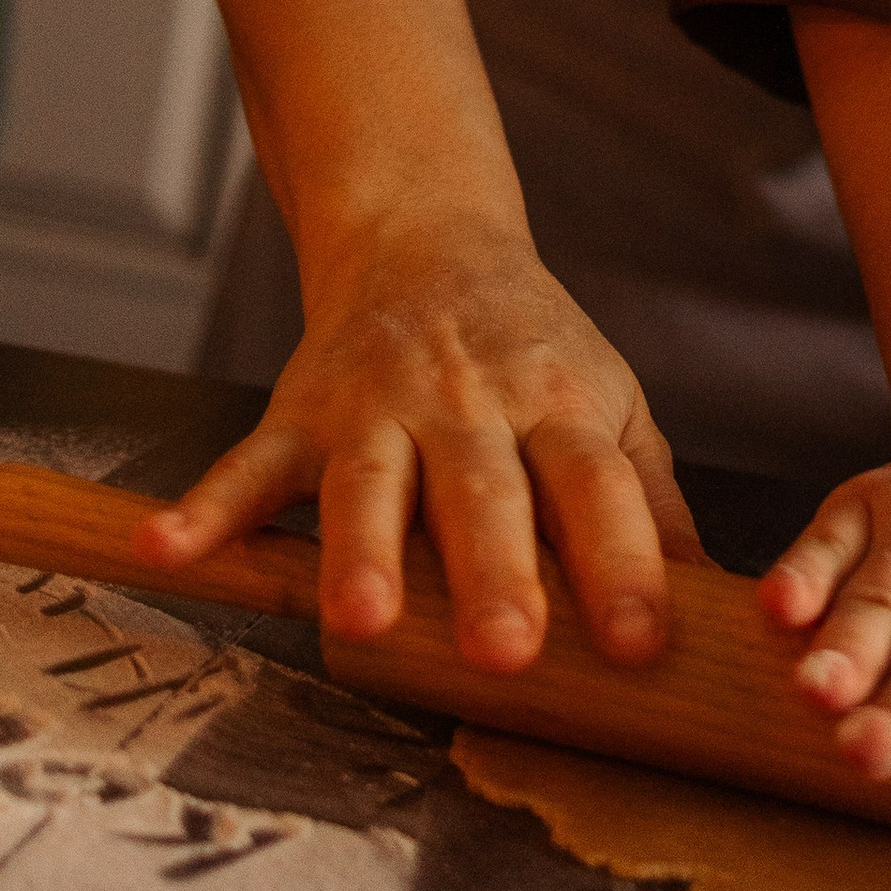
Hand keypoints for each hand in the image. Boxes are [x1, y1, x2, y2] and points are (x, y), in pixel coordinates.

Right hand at [135, 215, 701, 671]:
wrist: (426, 240)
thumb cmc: (534, 351)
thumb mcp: (611, 405)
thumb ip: (653, 501)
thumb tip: (724, 605)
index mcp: (560, 404)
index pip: (599, 486)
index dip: (622, 562)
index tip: (642, 642)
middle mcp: (471, 405)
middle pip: (485, 493)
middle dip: (495, 572)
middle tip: (508, 650)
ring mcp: (378, 406)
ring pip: (368, 484)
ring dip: (360, 551)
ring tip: (359, 621)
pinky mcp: (299, 411)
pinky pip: (248, 464)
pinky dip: (203, 509)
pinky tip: (166, 551)